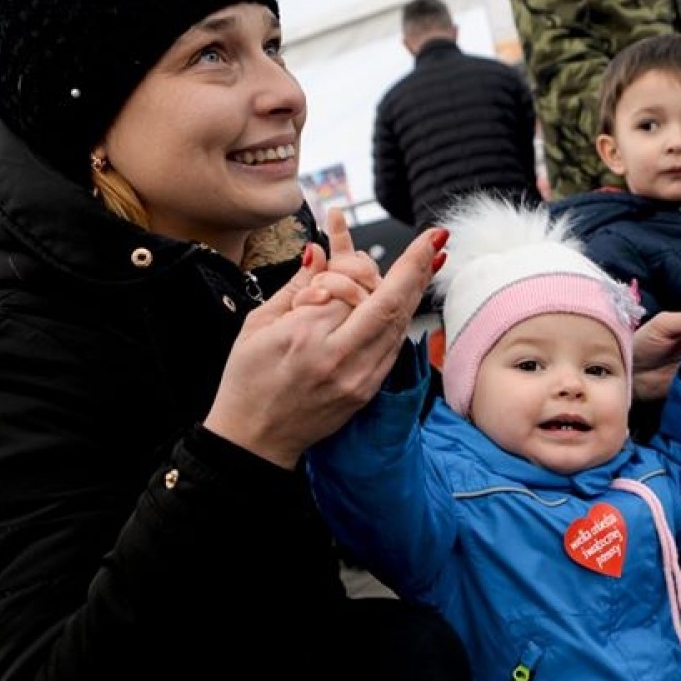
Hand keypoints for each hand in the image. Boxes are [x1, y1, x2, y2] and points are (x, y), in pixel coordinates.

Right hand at [204, 213, 447, 467]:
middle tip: (434, 239)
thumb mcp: (257, 325)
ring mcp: (358, 379)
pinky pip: (393, 348)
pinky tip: (411, 298)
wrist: (255, 440)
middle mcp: (338, 357)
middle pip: (388, 303)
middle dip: (415, 267)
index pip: (346, 287)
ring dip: (418, 290)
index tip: (367, 243)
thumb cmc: (247, 382)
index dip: (356, 264)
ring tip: (434, 258)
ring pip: (399, 325)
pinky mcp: (367, 392)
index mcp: (304, 336)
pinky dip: (403, 319)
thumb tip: (320, 253)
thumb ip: (295, 286)